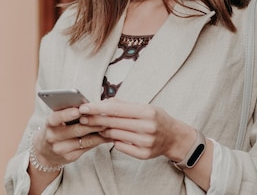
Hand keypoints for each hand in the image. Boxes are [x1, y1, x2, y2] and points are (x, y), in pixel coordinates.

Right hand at [32, 106, 109, 166]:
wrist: (45, 151)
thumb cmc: (55, 129)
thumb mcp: (56, 120)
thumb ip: (67, 113)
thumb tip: (87, 105)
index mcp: (49, 124)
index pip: (56, 118)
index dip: (67, 114)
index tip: (78, 110)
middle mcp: (53, 137)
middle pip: (75, 130)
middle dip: (92, 122)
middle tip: (104, 116)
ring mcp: (61, 149)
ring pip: (85, 140)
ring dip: (99, 132)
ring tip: (110, 125)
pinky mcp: (70, 157)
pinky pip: (88, 148)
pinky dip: (99, 141)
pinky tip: (107, 136)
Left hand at [78, 98, 196, 161]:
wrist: (174, 137)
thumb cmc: (157, 118)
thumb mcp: (145, 106)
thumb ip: (123, 104)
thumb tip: (102, 102)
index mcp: (147, 112)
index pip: (116, 109)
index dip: (98, 108)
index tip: (84, 107)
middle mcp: (148, 127)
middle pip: (113, 122)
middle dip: (95, 119)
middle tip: (82, 117)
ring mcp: (146, 142)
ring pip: (115, 135)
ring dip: (103, 130)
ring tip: (96, 125)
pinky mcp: (144, 154)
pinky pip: (121, 146)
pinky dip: (114, 140)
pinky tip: (111, 135)